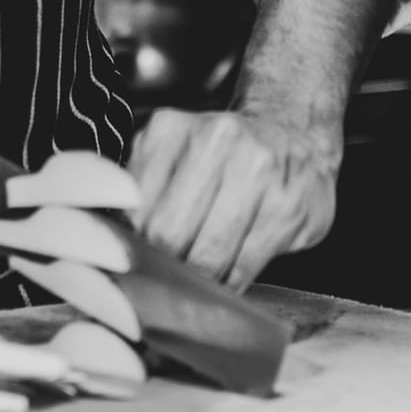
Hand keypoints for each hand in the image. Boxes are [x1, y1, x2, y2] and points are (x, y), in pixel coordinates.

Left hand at [126, 108, 338, 289]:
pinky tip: (226, 278)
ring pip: (209, 255)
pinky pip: (245, 265)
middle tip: (166, 275)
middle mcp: (218, 140)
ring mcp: (259, 171)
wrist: (294, 136)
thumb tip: (116, 240)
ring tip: (196, 281)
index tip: (137, 255)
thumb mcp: (172, 150)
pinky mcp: (289, 207)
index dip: (133, 241)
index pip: (135, 206)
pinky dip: (230, 283)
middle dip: (164, 264)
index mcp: (173, 128)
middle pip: (169, 232)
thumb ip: (141, 184)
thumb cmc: (222, 154)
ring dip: (198, 280)